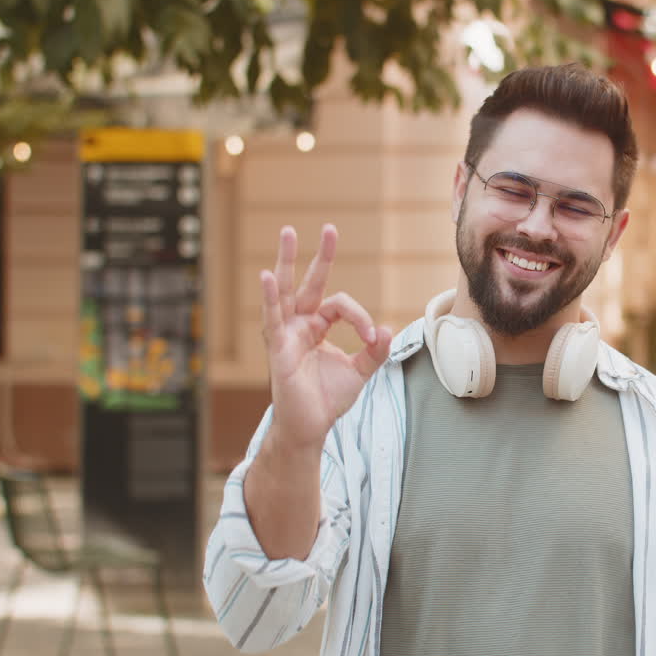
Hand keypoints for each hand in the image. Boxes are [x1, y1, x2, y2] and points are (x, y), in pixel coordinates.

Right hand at [259, 224, 391, 454]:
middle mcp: (300, 324)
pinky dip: (269, 297)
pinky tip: (267, 276)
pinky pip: (272, 318)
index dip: (360, 318)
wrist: (311, 426)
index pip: (339, 305)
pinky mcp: (278, 347)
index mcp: (317, 326)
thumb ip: (374, 351)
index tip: (373, 338)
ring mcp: (286, 333)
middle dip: (320, 256)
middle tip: (330, 229)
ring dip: (286, 261)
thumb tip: (389, 329)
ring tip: (288, 232)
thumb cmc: (328, 398)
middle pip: (309, 283)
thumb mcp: (359, 371)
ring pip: (286, 290)